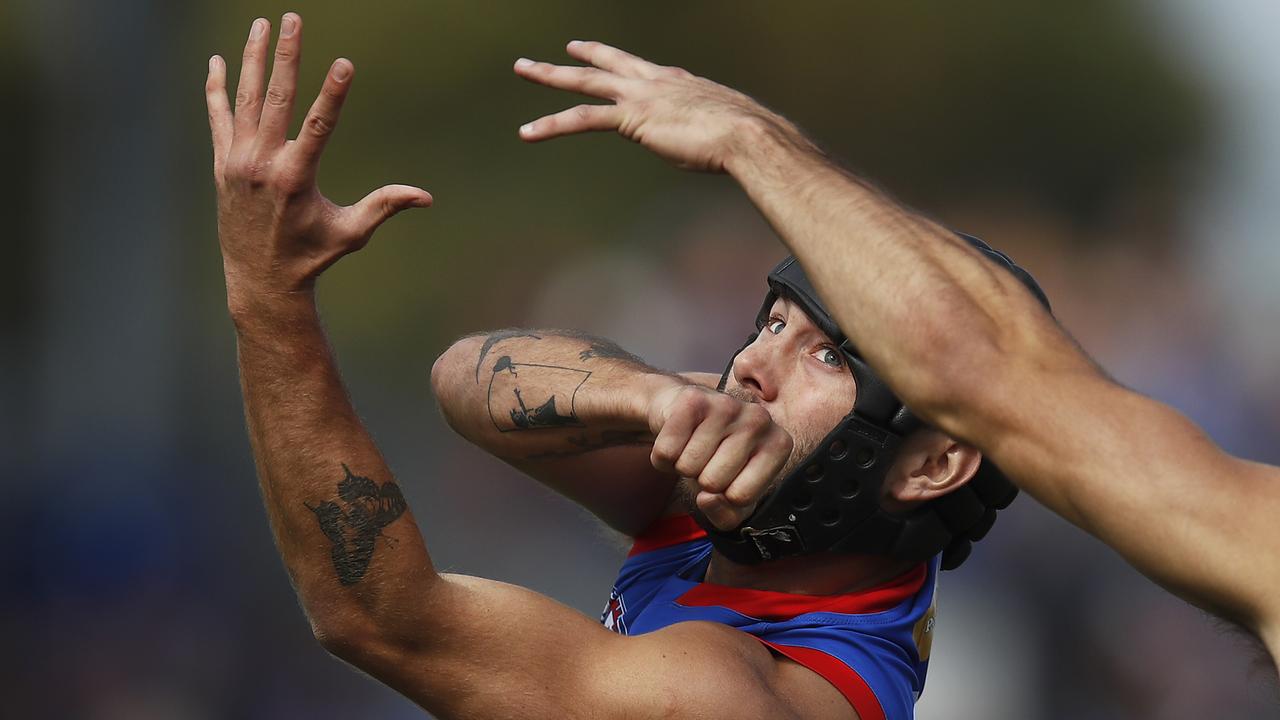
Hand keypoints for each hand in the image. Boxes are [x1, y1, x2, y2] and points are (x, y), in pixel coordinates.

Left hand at [206, 14, 431, 309]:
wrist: (260, 279)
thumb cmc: (312, 255)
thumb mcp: (352, 233)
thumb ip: (385, 206)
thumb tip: (426, 197)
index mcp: (296, 179)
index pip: (318, 125)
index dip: (333, 93)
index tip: (344, 63)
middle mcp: (262, 165)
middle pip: (276, 98)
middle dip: (286, 55)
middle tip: (293, 19)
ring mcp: (237, 161)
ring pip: (245, 99)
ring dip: (253, 58)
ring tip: (262, 24)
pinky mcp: (222, 163)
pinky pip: (218, 117)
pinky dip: (216, 88)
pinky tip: (217, 60)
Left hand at [514, 41, 804, 172]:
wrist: (749, 136)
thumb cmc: (745, 143)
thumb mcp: (722, 135)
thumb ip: (704, 137)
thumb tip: (711, 150)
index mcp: (679, 84)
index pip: (642, 69)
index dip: (620, 61)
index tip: (605, 53)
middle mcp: (656, 82)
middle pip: (609, 65)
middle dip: (582, 57)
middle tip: (560, 51)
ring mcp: (641, 96)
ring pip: (585, 82)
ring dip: (551, 75)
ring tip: (523, 68)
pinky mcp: (632, 118)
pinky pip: (582, 120)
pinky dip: (552, 124)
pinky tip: (527, 131)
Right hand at [647, 385, 793, 529]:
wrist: (684, 415)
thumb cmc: (715, 459)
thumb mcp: (730, 497)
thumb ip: (726, 515)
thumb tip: (708, 499)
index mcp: (779, 445)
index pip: (740, 497)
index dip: (724, 496)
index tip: (728, 477)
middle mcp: (760, 420)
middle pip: (713, 482)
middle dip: (701, 478)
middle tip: (707, 459)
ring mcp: (727, 405)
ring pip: (689, 466)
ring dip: (681, 465)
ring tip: (692, 447)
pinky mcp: (693, 399)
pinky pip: (667, 451)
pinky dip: (663, 456)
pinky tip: (677, 440)